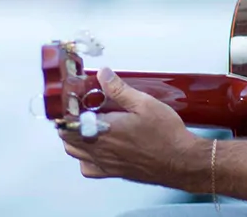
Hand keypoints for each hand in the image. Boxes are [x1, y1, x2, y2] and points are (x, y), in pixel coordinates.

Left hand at [58, 67, 201, 187]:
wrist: (181, 162)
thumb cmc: (166, 135)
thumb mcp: (144, 103)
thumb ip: (119, 89)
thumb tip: (102, 74)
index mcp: (105, 130)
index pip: (69, 123)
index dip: (65, 111)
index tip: (70, 101)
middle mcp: (101, 149)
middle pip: (67, 138)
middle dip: (69, 123)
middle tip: (79, 110)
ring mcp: (105, 163)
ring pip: (75, 153)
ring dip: (74, 139)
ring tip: (87, 125)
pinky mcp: (113, 173)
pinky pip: (88, 168)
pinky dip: (85, 158)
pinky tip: (97, 147)